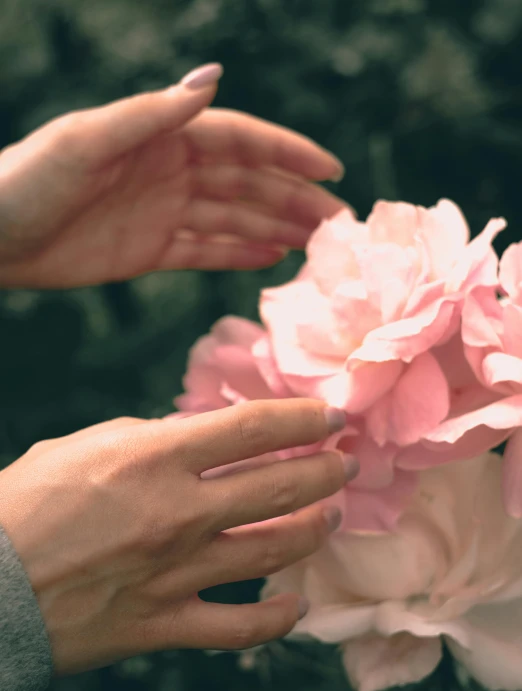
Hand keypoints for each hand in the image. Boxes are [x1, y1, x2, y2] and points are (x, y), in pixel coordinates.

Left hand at [0, 63, 345, 288]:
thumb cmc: (27, 181)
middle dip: (294, 198)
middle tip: (338, 223)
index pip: (239, 141)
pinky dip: (239, 254)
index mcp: (161, 136)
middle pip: (247, 183)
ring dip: (276, 227)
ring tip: (317, 244)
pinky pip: (206, 250)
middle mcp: (171, 170)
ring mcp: (164, 211)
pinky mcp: (152, 249)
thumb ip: (153, 114)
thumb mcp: (87, 141)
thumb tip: (214, 76)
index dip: (286, 154)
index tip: (331, 171)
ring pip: (234, 218)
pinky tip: (271, 257)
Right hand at [0, 400, 357, 674]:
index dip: (305, 418)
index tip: (332, 416)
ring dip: (316, 529)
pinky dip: (278, 617)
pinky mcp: (166, 624)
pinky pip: (242, 628)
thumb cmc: (26, 503)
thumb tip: (198, 438)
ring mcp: (177, 573)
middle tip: (344, 463)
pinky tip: (297, 603)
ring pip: (277, 550)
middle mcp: (178, 512)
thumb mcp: (88, 445)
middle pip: (283, 486)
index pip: (255, 427)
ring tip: (331, 516)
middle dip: (326, 471)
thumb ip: (151, 438)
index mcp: (155, 457)